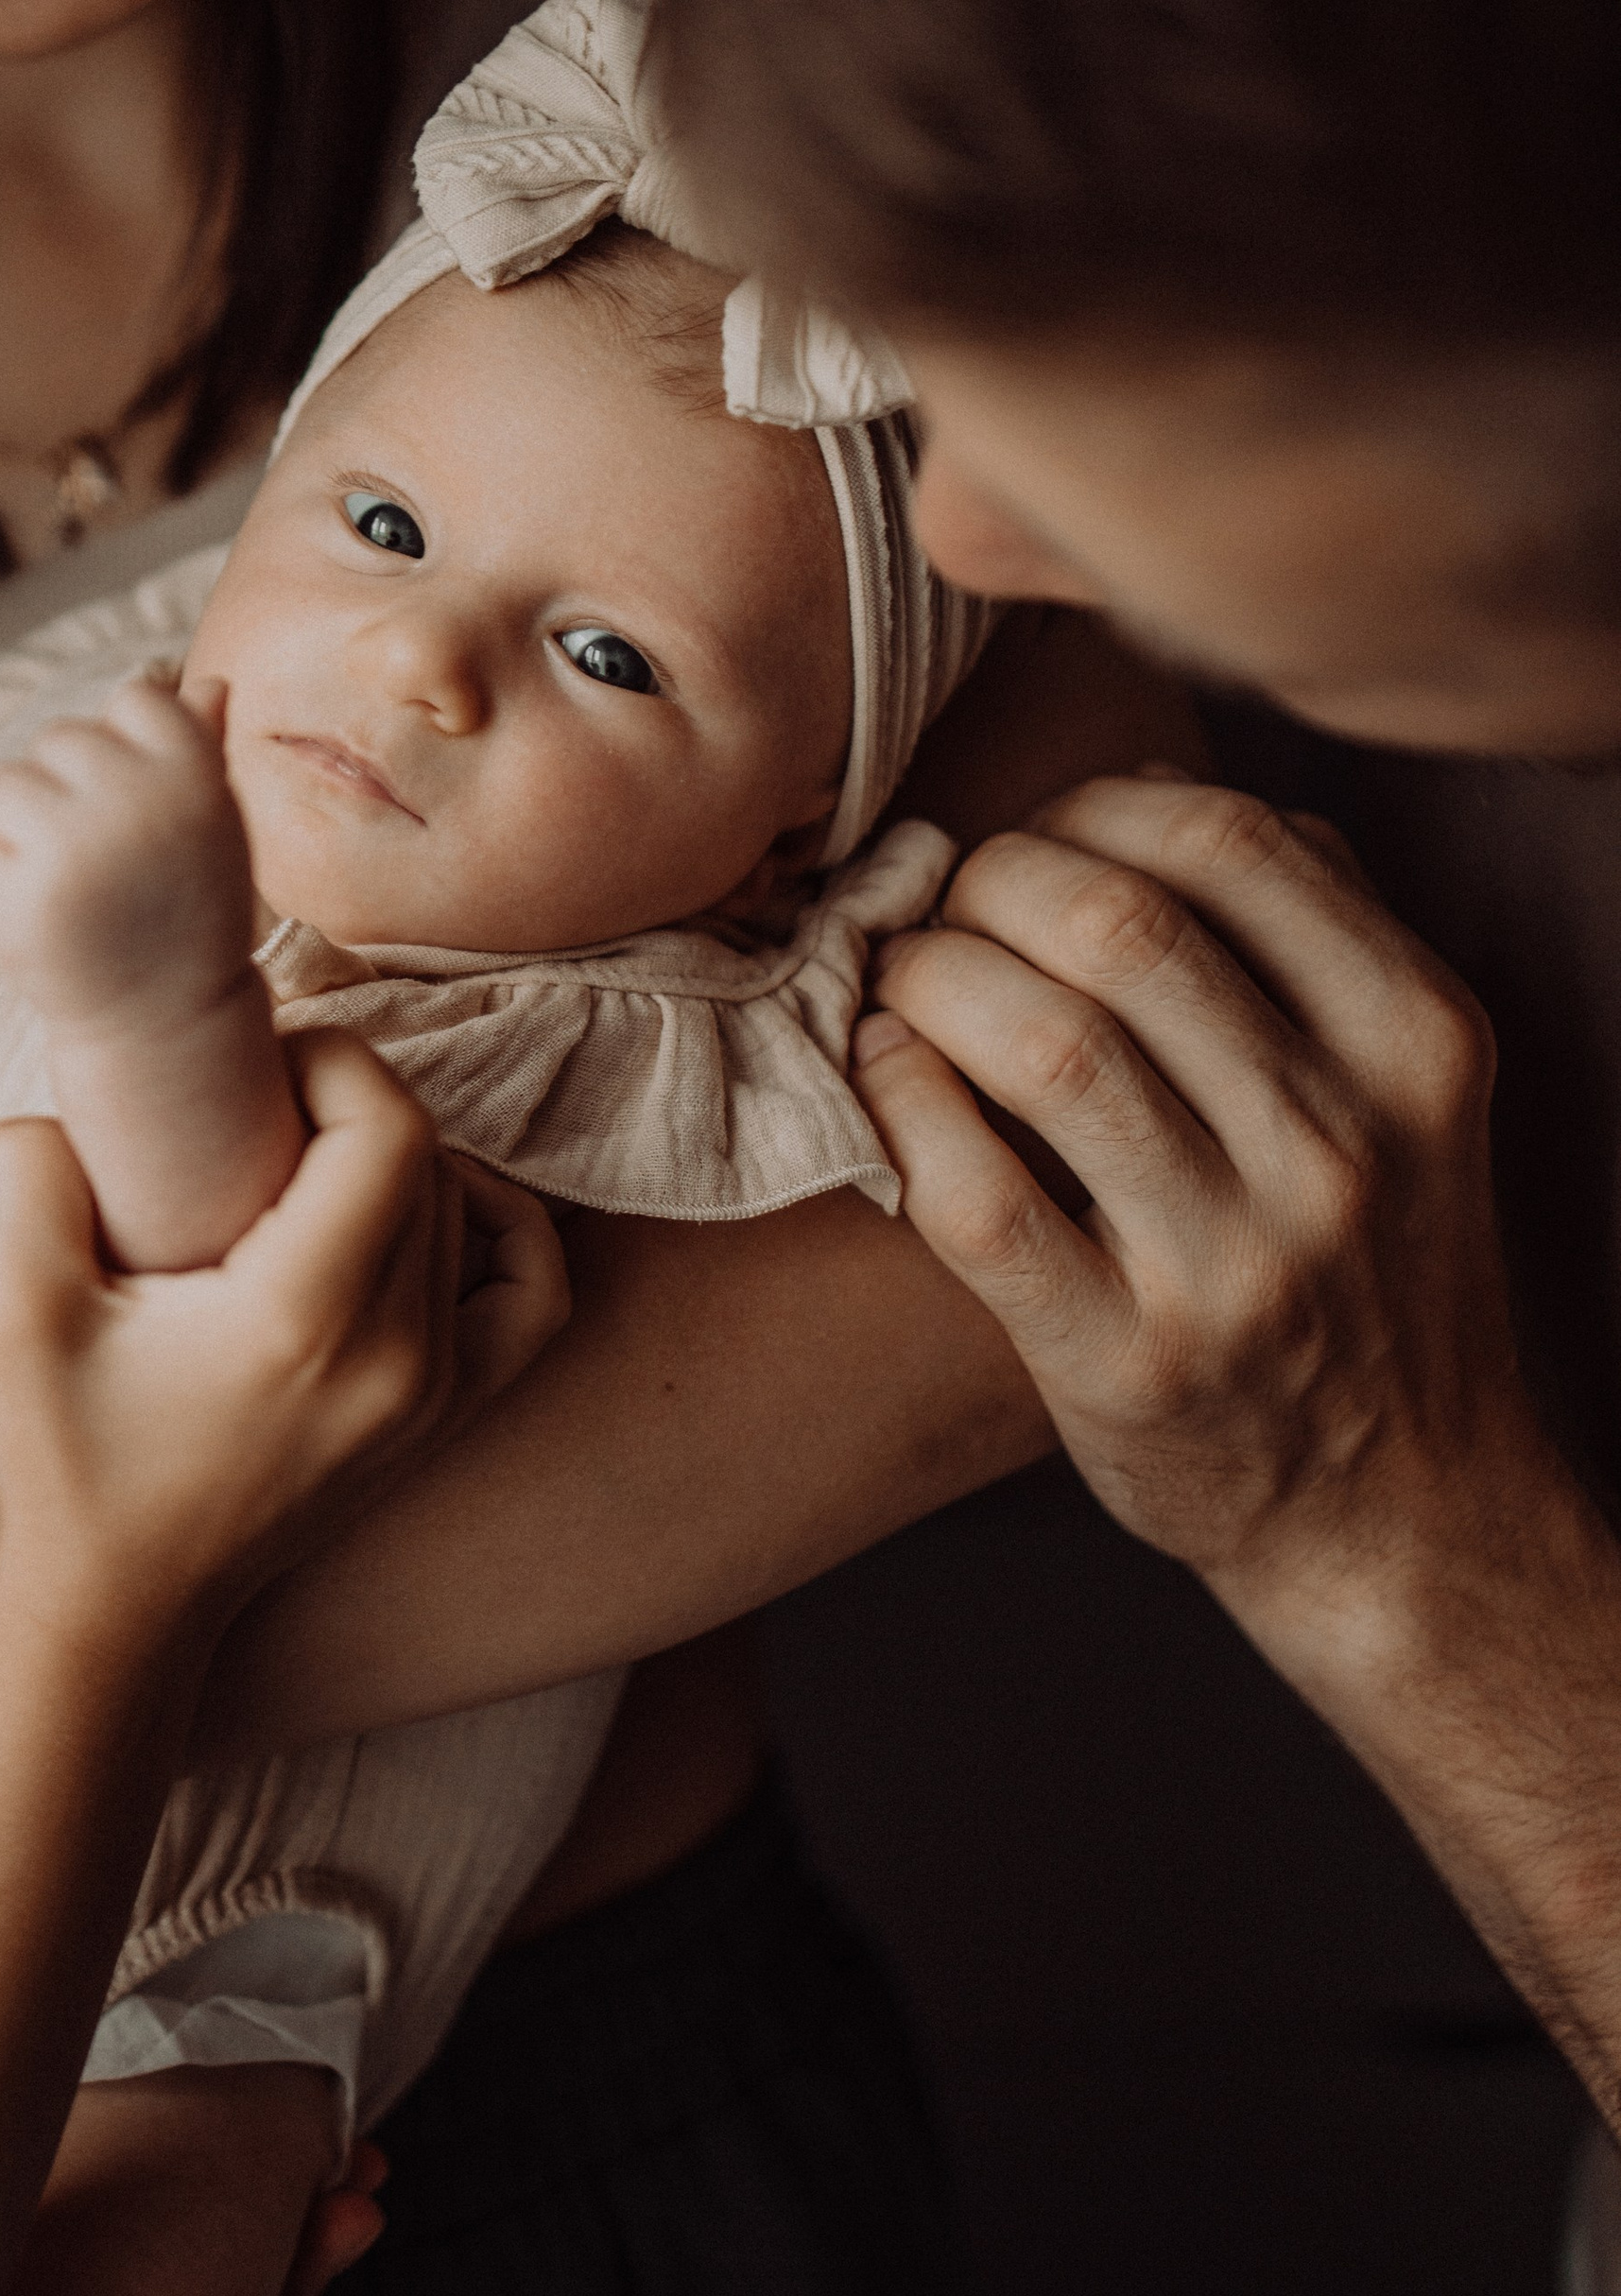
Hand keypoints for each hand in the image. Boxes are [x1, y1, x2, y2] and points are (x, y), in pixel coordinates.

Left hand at [0, 674, 253, 1038]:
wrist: (169, 1026)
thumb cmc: (189, 912)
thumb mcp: (213, 826)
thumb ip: (200, 751)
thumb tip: (205, 683)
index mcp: (194, 773)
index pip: (134, 700)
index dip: (127, 755)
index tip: (148, 815)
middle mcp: (137, 802)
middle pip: (56, 739)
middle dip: (64, 791)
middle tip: (105, 864)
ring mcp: (75, 851)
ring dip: (15, 833)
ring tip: (65, 888)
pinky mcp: (20, 903)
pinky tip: (34, 923)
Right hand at [0, 1043, 567, 2151]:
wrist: (124, 1609)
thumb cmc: (68, 1462)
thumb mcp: (11, 1312)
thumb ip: (31, 1175)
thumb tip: (77, 1098)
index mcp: (303, 1321)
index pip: (388, 1130)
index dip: (331, 1062)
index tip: (252, 1066)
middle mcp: (396, 1356)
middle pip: (429, 1158)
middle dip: (349, 1098)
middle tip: (259, 1101)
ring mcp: (435, 1392)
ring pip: (469, 1210)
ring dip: (399, 1155)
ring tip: (302, 1157)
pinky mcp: (446, 1417)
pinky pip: (530, 1294)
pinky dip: (498, 1228)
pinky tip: (431, 1205)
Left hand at [846, 774, 1573, 1651]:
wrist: (1399, 1510)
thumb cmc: (1366, 1261)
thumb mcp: (1402, 1084)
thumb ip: (1306, 927)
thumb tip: (1139, 785)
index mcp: (1414, 1043)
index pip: (1227, 842)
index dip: (1086, 810)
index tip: (1030, 841)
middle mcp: (1339, 1144)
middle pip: (1116, 924)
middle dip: (988, 883)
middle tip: (941, 908)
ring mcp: (1234, 1261)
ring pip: (1041, 1041)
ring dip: (929, 979)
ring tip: (898, 981)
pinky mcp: (1125, 1359)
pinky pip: (974, 1194)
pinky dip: (900, 1103)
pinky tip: (882, 1074)